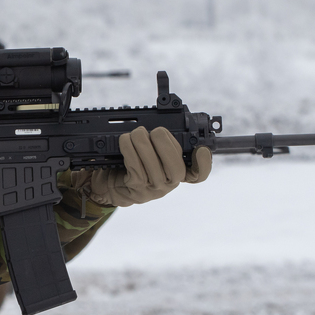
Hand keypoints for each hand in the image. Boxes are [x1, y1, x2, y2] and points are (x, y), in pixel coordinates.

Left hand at [88, 126, 211, 207]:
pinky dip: (129, 148)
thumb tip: (161, 126)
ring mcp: (153, 188)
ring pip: (152, 162)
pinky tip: (125, 141)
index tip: (200, 149)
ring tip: (135, 133)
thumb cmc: (134, 164)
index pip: (198, 174)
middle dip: (163, 140)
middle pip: (175, 164)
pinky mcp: (136, 187)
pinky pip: (135, 165)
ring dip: (141, 141)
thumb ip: (163, 143)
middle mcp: (169, 183)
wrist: (111, 183)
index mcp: (178, 173)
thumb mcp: (152, 154)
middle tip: (154, 131)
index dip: (204, 163)